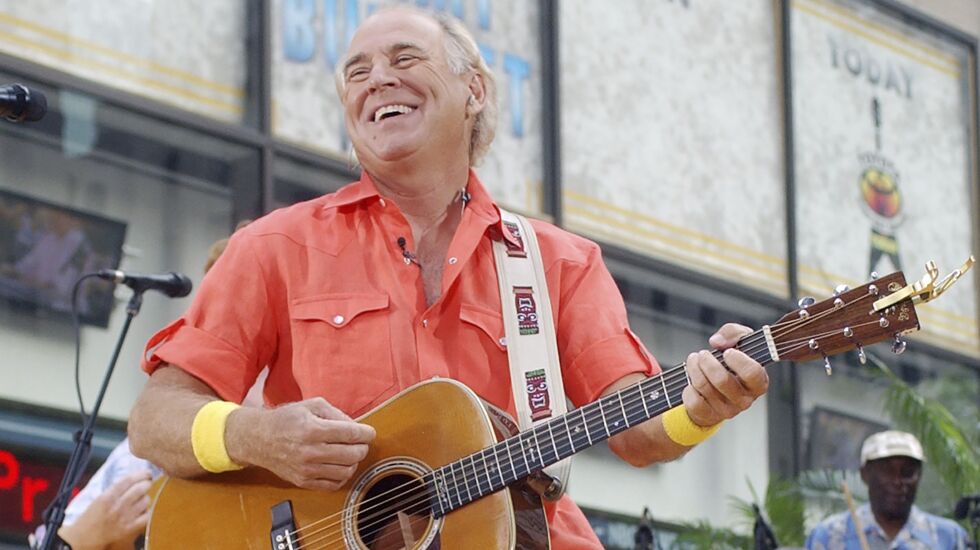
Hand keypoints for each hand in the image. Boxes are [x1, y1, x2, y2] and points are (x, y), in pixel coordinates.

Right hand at [58, 470, 152, 549]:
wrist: (83, 538)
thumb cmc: (91, 517)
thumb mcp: (99, 499)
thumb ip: (115, 489)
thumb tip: (134, 479)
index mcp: (107, 497)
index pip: (128, 480)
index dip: (141, 474)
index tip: (147, 473)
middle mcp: (117, 507)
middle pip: (140, 489)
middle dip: (147, 484)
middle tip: (147, 483)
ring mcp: (124, 518)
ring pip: (145, 501)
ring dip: (146, 497)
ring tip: (142, 498)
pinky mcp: (129, 529)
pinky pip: (146, 516)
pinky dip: (147, 511)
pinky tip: (143, 510)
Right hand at [234, 398, 375, 490]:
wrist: (258, 439)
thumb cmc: (286, 419)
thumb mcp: (311, 405)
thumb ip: (336, 413)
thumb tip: (356, 427)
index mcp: (312, 429)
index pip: (351, 434)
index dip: (366, 433)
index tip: (370, 433)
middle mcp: (309, 451)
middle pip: (352, 454)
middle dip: (363, 448)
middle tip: (362, 443)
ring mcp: (306, 469)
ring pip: (345, 471)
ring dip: (354, 462)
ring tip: (351, 453)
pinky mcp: (302, 481)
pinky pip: (332, 485)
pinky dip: (342, 476)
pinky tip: (340, 466)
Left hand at [681, 323, 768, 426]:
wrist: (718, 388)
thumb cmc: (731, 364)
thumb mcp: (738, 342)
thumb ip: (733, 332)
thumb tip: (717, 342)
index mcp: (758, 383)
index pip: (753, 373)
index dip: (738, 360)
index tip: (727, 352)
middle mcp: (745, 399)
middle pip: (722, 380)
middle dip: (707, 362)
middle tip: (703, 354)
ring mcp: (727, 410)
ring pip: (704, 387)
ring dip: (694, 369)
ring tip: (694, 361)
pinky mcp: (709, 416)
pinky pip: (693, 401)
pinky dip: (688, 387)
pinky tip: (691, 381)